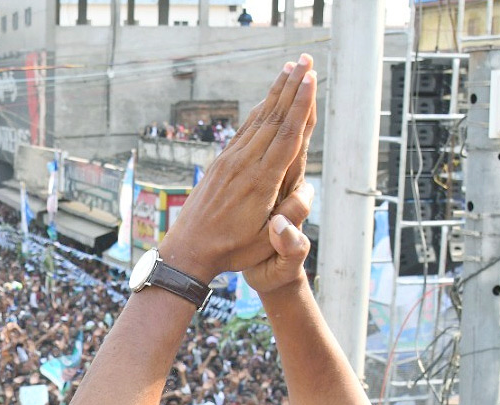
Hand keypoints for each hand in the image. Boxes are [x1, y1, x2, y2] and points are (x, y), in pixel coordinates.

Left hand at [156, 55, 316, 283]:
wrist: (188, 250)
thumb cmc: (231, 250)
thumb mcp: (265, 241)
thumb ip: (289, 217)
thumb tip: (308, 191)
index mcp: (260, 181)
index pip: (286, 136)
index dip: (301, 106)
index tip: (311, 79)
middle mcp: (244, 165)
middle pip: (274, 119)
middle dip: (292, 87)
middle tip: (306, 60)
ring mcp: (230, 162)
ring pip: (258, 120)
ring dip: (276, 93)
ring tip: (289, 69)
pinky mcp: (220, 164)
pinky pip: (244, 131)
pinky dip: (258, 112)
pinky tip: (267, 100)